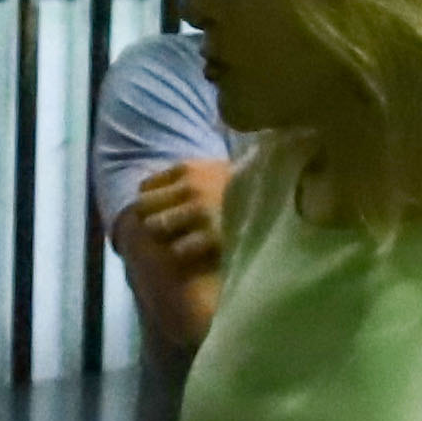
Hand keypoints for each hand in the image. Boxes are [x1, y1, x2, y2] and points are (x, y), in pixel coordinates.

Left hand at [120, 156, 231, 277]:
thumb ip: (185, 176)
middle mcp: (189, 188)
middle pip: (144, 206)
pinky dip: (181, 251)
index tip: (157, 209)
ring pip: (156, 226)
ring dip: (163, 234)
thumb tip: (150, 189)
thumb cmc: (241, 185)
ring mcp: (199, 212)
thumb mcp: (212, 170)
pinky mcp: (211, 236)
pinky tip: (191, 251)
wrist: (276, 197)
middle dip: (150, 216)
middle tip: (162, 228)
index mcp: (187, 169)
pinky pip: (178, 249)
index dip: (150, 199)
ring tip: (174, 239)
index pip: (146, 186)